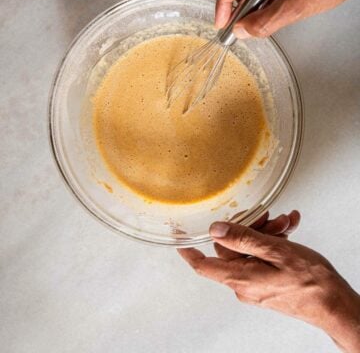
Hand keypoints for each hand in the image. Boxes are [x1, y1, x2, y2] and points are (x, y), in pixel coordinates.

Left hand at [178, 215, 359, 352]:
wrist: (335, 305)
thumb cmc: (311, 283)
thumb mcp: (276, 252)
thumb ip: (243, 239)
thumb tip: (216, 229)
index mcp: (241, 277)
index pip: (204, 266)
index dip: (190, 253)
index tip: (180, 242)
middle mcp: (244, 284)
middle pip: (233, 248)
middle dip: (252, 227)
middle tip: (272, 219)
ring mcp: (256, 285)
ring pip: (251, 249)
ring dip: (267, 233)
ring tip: (287, 225)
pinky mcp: (267, 284)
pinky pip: (262, 258)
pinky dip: (274, 243)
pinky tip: (289, 232)